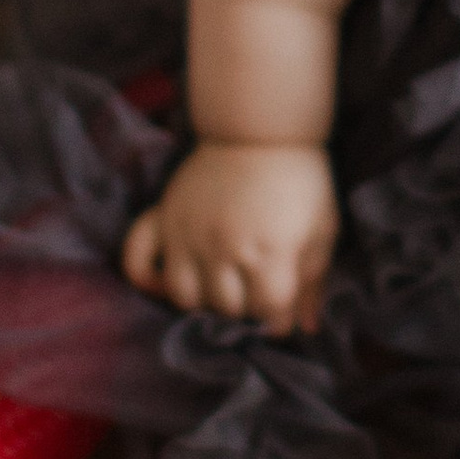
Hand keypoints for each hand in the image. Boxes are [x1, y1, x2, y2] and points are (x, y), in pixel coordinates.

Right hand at [121, 139, 336, 333]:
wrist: (259, 130)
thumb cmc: (299, 182)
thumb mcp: (321, 230)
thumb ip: (314, 282)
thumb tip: (308, 328)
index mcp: (270, 254)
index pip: (270, 313)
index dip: (280, 317)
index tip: (281, 308)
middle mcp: (225, 251)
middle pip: (229, 309)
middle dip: (246, 309)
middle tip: (253, 293)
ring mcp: (190, 236)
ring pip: (186, 298)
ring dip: (204, 301)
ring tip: (220, 288)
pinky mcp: (166, 220)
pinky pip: (139, 260)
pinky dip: (148, 279)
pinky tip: (169, 281)